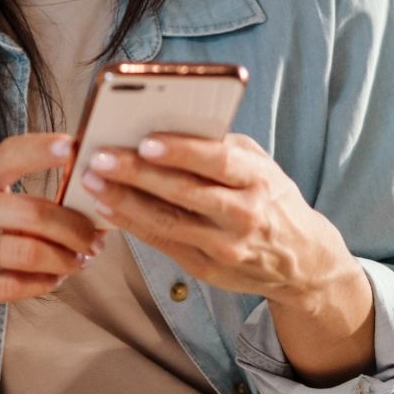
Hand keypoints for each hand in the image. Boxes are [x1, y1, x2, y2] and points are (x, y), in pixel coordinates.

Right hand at [0, 132, 103, 313]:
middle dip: (75, 228)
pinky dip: (42, 284)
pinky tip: (52, 279)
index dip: (43, 149)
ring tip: (78, 262)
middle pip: (33, 212)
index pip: (10, 153)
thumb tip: (83, 192)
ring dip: (64, 260)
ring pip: (27, 252)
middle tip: (95, 239)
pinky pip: (12, 286)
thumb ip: (16, 189)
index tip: (75, 148)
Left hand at [79, 132, 355, 307]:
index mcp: (259, 178)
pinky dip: (131, 225)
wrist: (301, 260)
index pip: (218, 161)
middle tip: (99, 158)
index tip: (145, 141)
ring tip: (91, 181)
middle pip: (184, 192)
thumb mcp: (259, 164)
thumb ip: (219, 146)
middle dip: (137, 174)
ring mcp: (226, 246)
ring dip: (124, 201)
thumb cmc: (269, 196)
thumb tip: (164, 124)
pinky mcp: (208, 269)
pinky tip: (105, 208)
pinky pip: (163, 244)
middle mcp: (245, 214)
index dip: (181, 152)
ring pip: (168, 222)